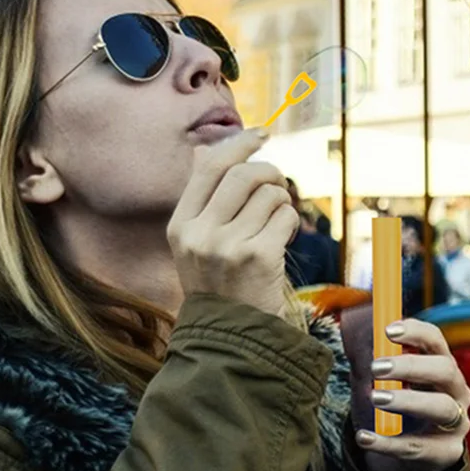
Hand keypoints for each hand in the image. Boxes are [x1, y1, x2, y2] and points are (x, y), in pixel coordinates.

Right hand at [167, 129, 297, 317]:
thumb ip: (200, 197)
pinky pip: (284, 217)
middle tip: (279, 186)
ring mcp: (227, 246)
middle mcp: (199, 233)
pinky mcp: (257, 257)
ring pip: (269, 194)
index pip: (209, 166)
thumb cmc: (218, 284)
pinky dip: (289, 224)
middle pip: (244, 174)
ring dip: (282, 203)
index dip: (238, 144)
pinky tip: (281, 242)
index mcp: (180, 225)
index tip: (261, 134)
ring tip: (276, 225)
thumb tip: (202, 150)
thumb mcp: (194, 243)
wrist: (230, 337)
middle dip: (270, 172)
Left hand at [341, 312, 469, 470]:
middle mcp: (456, 391)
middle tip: (376, 367)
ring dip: (408, 400)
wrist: (400, 454)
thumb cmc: (392, 406)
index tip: (387, 330)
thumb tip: (352, 323)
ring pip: (441, 408)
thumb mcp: (378, 379)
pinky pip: (418, 448)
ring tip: (375, 397)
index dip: (415, 332)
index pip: (435, 340)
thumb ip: (367, 352)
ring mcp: (456, 423)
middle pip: (445, 369)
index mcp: (441, 365)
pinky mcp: (446, 453)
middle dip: (412, 365)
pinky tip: (364, 437)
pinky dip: (388, 443)